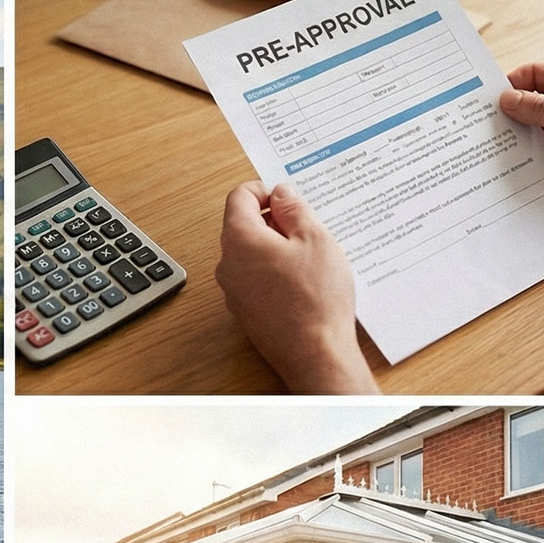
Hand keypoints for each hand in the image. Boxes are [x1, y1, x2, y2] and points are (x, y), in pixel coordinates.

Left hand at [218, 181, 379, 393]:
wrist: (314, 352)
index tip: (288, 198)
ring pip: (250, 253)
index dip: (264, 190)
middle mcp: (227, 263)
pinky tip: (302, 280)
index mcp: (240, 239)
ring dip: (275, 246)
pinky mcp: (244, 310)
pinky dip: (273, 270)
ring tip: (309, 256)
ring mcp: (232, 289)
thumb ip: (293, 209)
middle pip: (242, 225)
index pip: (239, 197)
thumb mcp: (314, 239)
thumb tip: (280, 192)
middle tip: (307, 226)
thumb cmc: (316, 296)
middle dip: (273, 219)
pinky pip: (254, 278)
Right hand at [501, 62, 543, 227]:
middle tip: (482, 127)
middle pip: (531, 103)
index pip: (537, 74)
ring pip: (533, 131)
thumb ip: (542, 110)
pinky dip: (527, 159)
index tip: (487, 100)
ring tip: (492, 150)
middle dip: (510, 114)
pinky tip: (511, 167)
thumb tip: (508, 99)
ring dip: (518, 140)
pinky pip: (541, 154)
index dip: (512, 84)